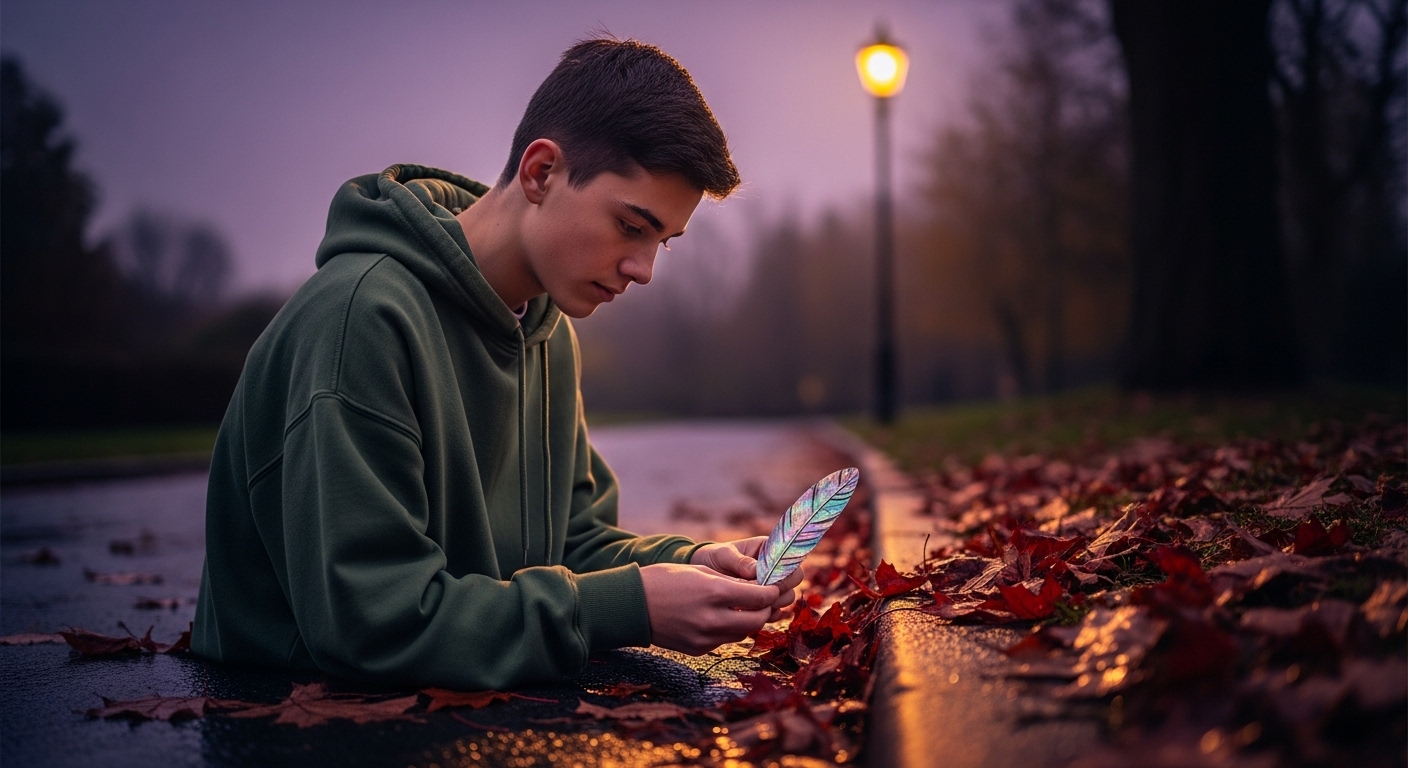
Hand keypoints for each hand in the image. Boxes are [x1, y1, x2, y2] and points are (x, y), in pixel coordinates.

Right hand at [639, 563, 779, 654]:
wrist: (632, 605)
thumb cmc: (664, 580)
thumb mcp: (700, 571)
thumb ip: (730, 583)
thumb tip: (756, 589)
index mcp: (714, 593)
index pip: (760, 598)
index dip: (771, 592)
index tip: (774, 588)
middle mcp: (713, 619)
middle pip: (757, 620)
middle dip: (765, 610)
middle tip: (765, 601)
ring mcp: (705, 638)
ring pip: (742, 633)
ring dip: (748, 621)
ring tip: (745, 608)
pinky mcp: (698, 649)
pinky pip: (724, 641)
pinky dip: (729, 630)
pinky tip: (722, 618)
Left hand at [690, 537, 804, 621]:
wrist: (702, 573)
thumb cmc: (715, 557)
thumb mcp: (723, 555)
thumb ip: (739, 561)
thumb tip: (755, 571)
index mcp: (770, 550)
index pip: (791, 562)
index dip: (785, 573)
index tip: (769, 581)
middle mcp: (775, 568)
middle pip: (793, 582)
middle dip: (780, 591)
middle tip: (760, 596)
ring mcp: (771, 586)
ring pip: (786, 598)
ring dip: (774, 604)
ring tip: (753, 605)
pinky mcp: (764, 603)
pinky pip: (775, 612)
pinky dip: (767, 615)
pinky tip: (751, 614)